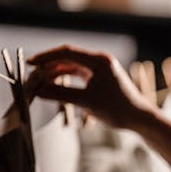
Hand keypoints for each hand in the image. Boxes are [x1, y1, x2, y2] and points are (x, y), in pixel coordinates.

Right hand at [26, 45, 153, 128]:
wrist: (139, 119)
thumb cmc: (118, 110)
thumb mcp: (87, 102)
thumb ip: (61, 94)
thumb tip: (38, 89)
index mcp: (100, 61)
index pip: (67, 52)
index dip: (47, 57)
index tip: (31, 63)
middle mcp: (100, 61)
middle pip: (68, 58)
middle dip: (49, 66)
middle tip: (33, 76)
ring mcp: (100, 69)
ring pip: (72, 66)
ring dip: (56, 73)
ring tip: (40, 83)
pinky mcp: (100, 78)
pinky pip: (78, 74)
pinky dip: (65, 79)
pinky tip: (53, 86)